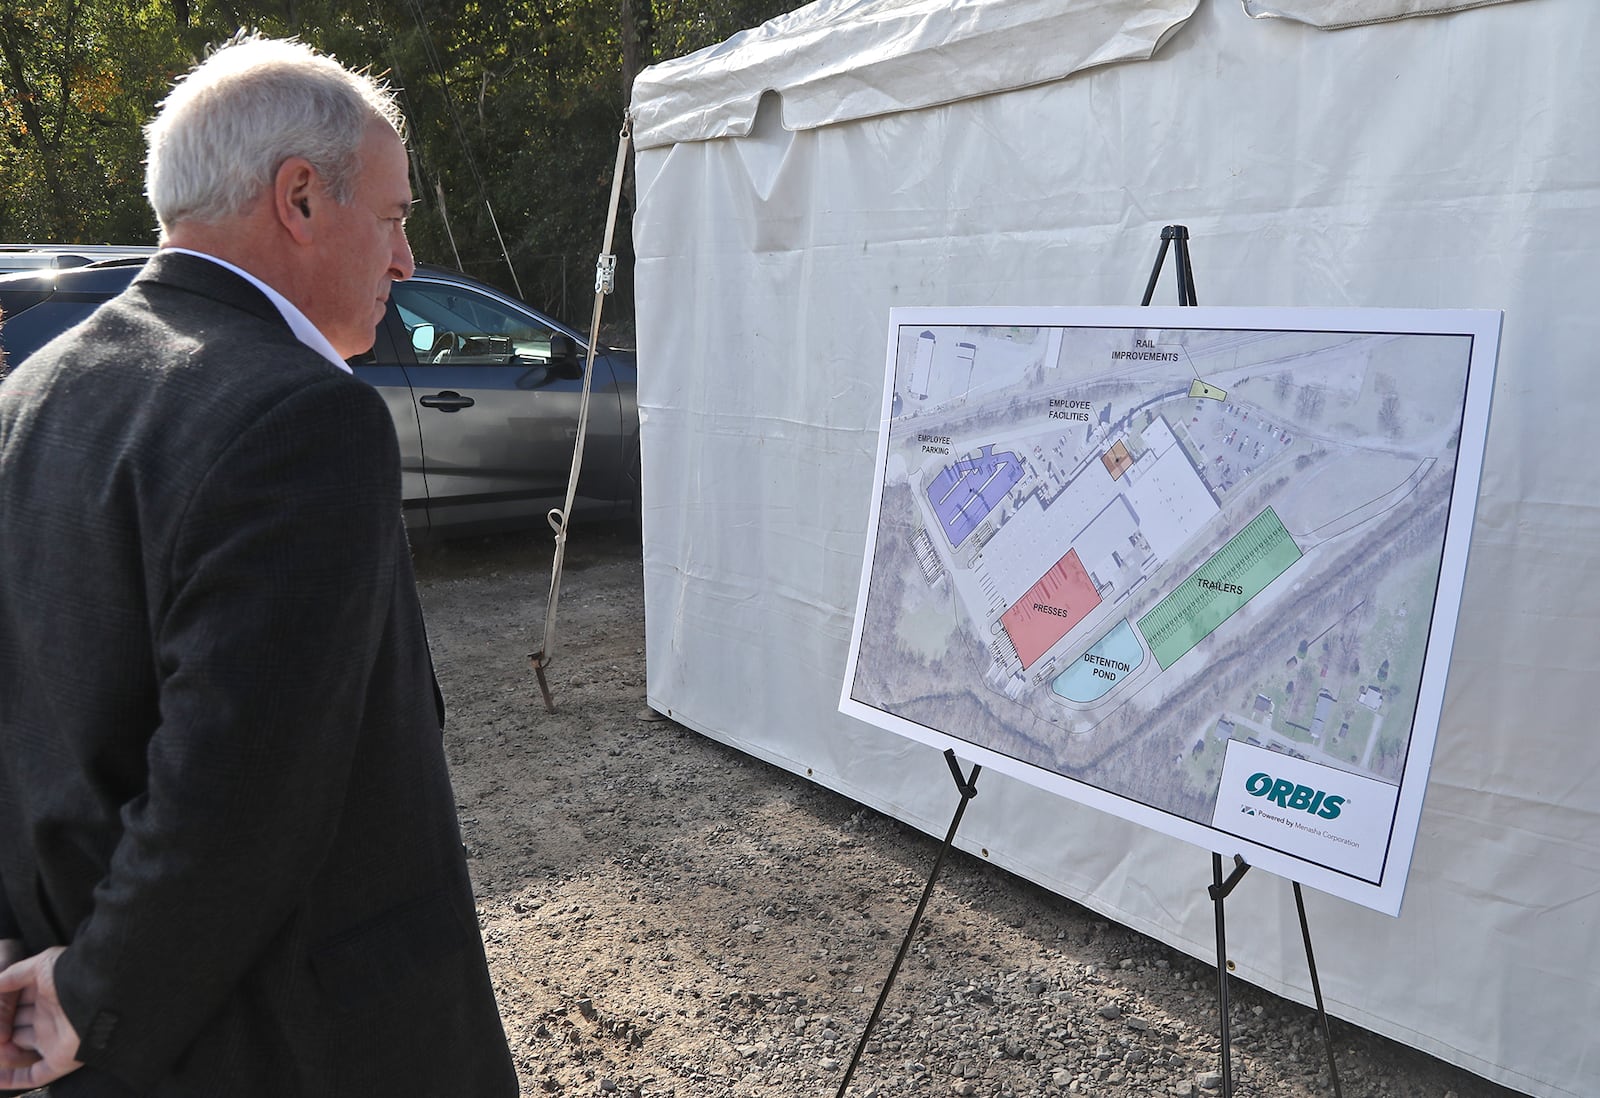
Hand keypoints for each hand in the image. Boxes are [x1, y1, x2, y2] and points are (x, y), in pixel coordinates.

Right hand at [0, 946, 81, 1088]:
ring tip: (0, 1045)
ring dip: (3, 1053)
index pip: (12, 1006)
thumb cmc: (72, 976)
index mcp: (46, 995)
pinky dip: (13, 1079)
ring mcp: (53, 1040)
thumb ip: (15, 974)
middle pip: (12, 1029)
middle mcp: (49, 1017)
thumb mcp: (42, 965)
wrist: (101, 994)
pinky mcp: (60, 1060)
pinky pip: (34, 1076)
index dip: (0, 1009)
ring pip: (18, 1052)